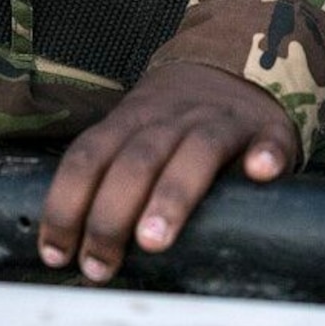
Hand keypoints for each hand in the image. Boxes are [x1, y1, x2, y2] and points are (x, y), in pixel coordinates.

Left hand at [37, 62, 297, 281]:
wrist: (236, 63)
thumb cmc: (175, 120)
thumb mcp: (134, 131)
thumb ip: (106, 172)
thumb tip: (61, 241)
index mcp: (131, 120)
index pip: (88, 157)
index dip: (66, 203)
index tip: (55, 252)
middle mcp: (172, 117)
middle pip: (136, 159)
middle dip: (112, 214)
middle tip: (101, 262)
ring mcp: (221, 121)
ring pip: (196, 152)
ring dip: (172, 195)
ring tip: (155, 238)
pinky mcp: (267, 129)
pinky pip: (268, 140)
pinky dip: (265, 155)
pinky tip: (260, 173)